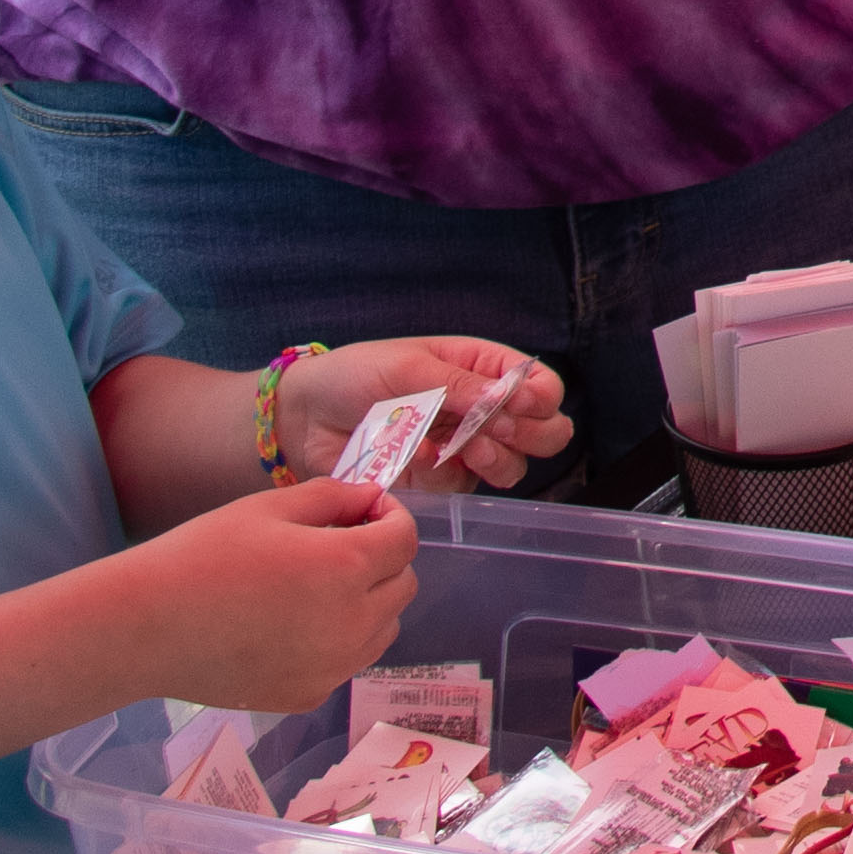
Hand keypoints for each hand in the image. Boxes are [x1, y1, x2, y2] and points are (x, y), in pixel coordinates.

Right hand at [119, 481, 420, 710]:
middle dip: (383, 559)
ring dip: (369, 602)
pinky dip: (339, 641)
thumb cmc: (202, 557)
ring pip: (384, 628)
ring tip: (316, 587)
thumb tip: (370, 498)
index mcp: (346, 567)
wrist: (145, 629)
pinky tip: (291, 626)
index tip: (364, 509)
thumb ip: (333, 498)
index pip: (405, 539)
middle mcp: (352, 623)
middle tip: (338, 544)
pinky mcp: (310, 695)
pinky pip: (348, 662)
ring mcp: (334, 667)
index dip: (390, 516)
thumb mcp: (269, 509)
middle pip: (402, 585)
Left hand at [282, 336, 572, 492]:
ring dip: (499, 459)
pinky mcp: (439, 481)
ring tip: (467, 448)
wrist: (306, 418)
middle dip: (533, 434)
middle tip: (500, 429)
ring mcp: (466, 449)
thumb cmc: (355, 375)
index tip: (520, 403)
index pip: (542, 384)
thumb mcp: (407, 367)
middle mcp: (484, 410)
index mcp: (483, 368)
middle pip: (546, 431)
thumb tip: (506, 398)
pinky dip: (447, 473)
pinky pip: (463, 486)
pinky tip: (420, 458)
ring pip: (514, 467)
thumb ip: (458, 384)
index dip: (542, 397)